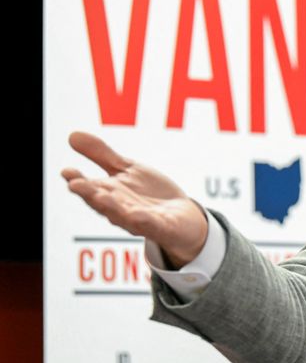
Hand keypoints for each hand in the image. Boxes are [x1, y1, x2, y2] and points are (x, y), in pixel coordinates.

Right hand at [62, 131, 207, 267]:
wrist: (182, 216)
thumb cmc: (149, 194)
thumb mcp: (127, 169)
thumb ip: (102, 155)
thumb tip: (72, 135)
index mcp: (110, 195)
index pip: (90, 188)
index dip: (77, 180)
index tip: (66, 171)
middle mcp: (121, 210)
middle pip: (102, 203)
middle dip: (89, 194)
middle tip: (74, 185)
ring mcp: (141, 221)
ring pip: (123, 216)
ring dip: (111, 207)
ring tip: (100, 196)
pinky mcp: (162, 227)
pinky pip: (152, 225)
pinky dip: (145, 221)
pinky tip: (139, 214)